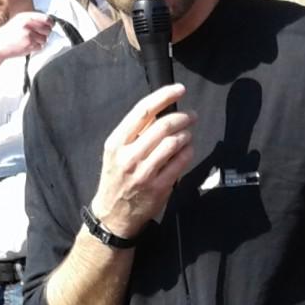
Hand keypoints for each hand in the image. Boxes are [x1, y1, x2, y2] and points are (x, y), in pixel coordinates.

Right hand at [0, 12, 52, 69]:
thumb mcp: (17, 21)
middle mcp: (28, 24)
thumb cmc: (7, 34)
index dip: (50, 23)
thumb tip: (47, 21)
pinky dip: (35, 47)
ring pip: (44, 39)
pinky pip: (40, 46)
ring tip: (30, 41)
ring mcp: (29, 34)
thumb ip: (31, 19)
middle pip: (48, 29)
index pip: (46, 18)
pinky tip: (27, 45)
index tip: (50, 26)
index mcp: (25, 16)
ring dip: (40, 41)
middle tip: (39, 35)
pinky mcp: (29, 44)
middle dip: (45, 33)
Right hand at [90, 84, 193, 239]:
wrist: (113, 214)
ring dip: (186, 134)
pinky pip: (180, 163)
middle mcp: (128, 156)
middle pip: (163, 126)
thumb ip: (135, 132)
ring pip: (174, 143)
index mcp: (116, 142)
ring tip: (188, 133)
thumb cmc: (116, 177)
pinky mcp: (158, 187)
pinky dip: (188, 152)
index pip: (143, 111)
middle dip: (183, 116)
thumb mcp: (116, 152)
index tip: (180, 89)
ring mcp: (144, 173)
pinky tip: (188, 150)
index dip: (164, 96)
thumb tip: (162, 109)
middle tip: (192, 115)